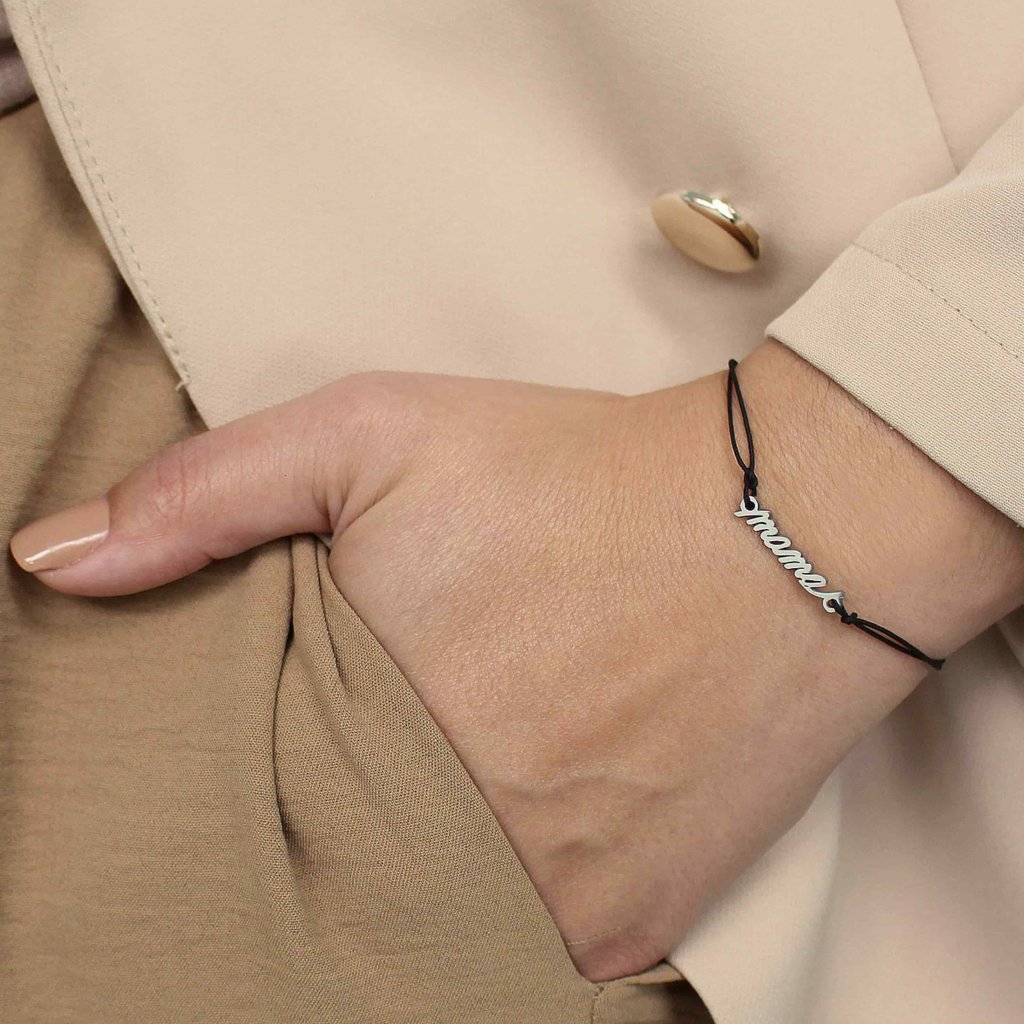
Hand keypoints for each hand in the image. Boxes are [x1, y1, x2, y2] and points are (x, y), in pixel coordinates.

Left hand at [11, 341, 1023, 979]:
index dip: (247, 748)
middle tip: (391, 721)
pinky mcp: (626, 930)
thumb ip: (211, 494)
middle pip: (332, 860)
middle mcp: (453, 844)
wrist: (781, 527)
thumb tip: (54, 563)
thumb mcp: (379, 434)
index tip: (287, 708)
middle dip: (337, 797)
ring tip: (463, 753)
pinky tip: (524, 802)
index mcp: (366, 728)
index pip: (237, 790)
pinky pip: (517, 943)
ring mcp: (545, 905)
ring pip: (423, 911)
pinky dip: (499, 887)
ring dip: (418, 848)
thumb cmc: (575, 473)